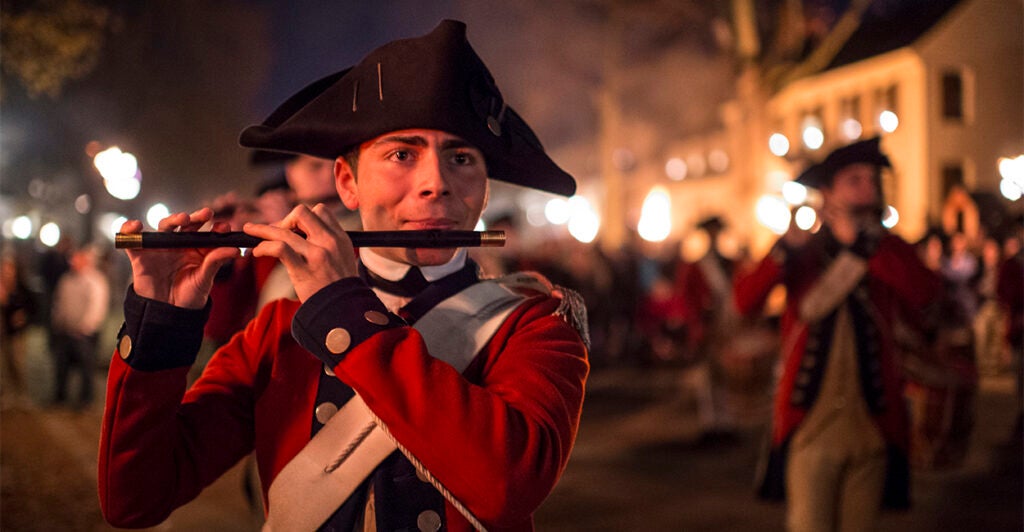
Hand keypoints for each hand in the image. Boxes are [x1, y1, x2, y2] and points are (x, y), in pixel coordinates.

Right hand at [121, 208, 239, 308]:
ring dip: (173, 219)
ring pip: (165, 227)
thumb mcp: (205, 279)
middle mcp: (179, 243)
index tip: (224, 227)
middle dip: (196, 217)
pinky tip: (135, 226)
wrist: (168, 312)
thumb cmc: (189, 295)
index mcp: (197, 248)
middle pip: (186, 225)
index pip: (207, 233)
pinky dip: (130, 230)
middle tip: (206, 214)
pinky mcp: (141, 254)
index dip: (215, 228)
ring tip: (183, 219)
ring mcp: (160, 247)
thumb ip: (215, 262)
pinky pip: (133, 239)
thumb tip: (235, 249)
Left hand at [243, 204, 358, 301]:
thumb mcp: (343, 258)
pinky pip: (279, 249)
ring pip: (284, 230)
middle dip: (283, 220)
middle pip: (301, 212)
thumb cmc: (340, 288)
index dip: (302, 217)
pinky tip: (257, 252)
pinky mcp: (304, 270)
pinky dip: (264, 247)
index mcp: (340, 237)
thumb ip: (327, 244)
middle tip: (274, 232)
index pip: (320, 210)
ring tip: (250, 231)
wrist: (344, 310)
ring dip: (263, 230)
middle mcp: (329, 242)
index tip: (291, 228)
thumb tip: (302, 234)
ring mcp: (317, 254)